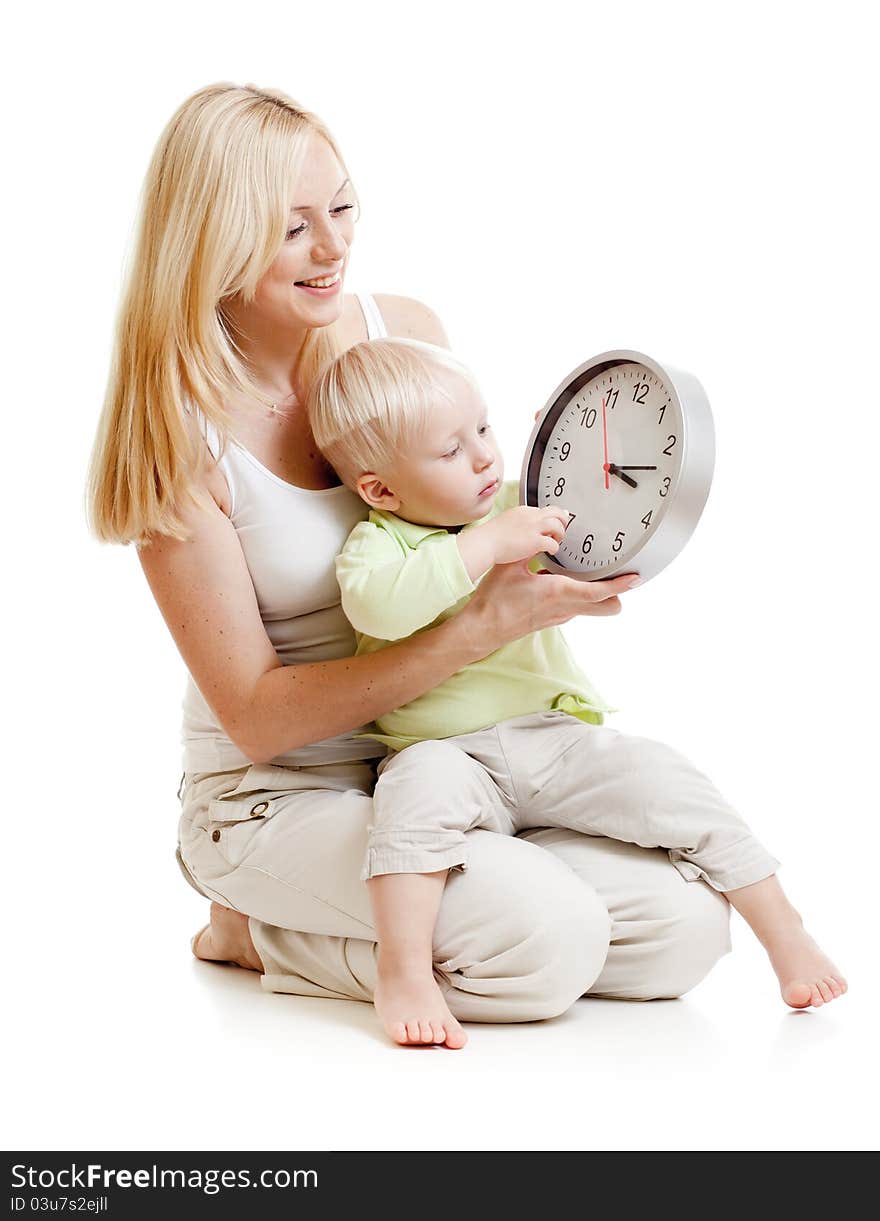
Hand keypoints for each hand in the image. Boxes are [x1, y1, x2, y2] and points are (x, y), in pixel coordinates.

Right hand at [461, 559, 639, 656]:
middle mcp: (564, 608)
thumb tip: (542, 531)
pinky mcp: (554, 619)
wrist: (483, 629)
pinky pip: (578, 606)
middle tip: (622, 574)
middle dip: (618, 593)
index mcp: (557, 592)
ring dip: (600, 593)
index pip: (598, 592)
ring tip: (599, 572)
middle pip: (607, 607)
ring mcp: (560, 616)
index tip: (635, 577)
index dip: (620, 585)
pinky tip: (570, 580)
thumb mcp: (510, 566)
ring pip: (594, 608)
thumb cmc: (494, 600)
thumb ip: (529, 547)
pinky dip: (582, 594)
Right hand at [485, 505, 570, 564]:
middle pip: (557, 512)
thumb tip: (526, 529)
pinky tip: (549, 552)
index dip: (550, 519)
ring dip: (560, 535)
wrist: (484, 543)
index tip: (550, 527)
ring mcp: (534, 527)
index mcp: (523, 511)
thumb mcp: (505, 522)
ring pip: (559, 525)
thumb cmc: (489, 538)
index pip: (544, 510)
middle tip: (558, 533)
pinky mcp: (535, 541)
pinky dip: (554, 548)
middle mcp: (531, 516)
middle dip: (562, 522)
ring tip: (554, 543)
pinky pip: (553, 544)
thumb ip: (518, 522)